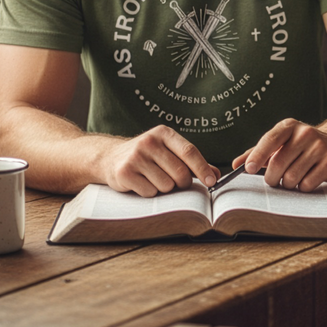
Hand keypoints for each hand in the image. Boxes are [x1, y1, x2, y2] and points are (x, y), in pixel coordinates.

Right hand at [100, 125, 218, 196]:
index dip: (202, 168)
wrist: (110, 158)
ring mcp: (135, 157)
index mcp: (164, 133)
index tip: (212, 181)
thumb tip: (216, 175)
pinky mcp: (124, 172)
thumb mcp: (169, 152)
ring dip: (164, 188)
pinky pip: (150, 192)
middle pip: (180, 172)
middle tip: (175, 182)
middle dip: (182, 183)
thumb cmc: (147, 156)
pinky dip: (150, 192)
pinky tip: (142, 183)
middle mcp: (149, 142)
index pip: (189, 151)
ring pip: (166, 185)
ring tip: (153, 179)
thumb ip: (192, 162)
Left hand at [232, 119, 326, 190]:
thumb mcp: (281, 143)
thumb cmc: (303, 146)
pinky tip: (307, 179)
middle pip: (278, 164)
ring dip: (288, 184)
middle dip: (272, 178)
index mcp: (289, 126)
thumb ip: (258, 152)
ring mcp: (319, 147)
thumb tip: (236, 164)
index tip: (249, 169)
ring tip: (293, 178)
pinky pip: (307, 184)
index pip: (270, 139)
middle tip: (274, 180)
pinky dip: (303, 187)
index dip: (258, 155)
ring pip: (291, 177)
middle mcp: (305, 133)